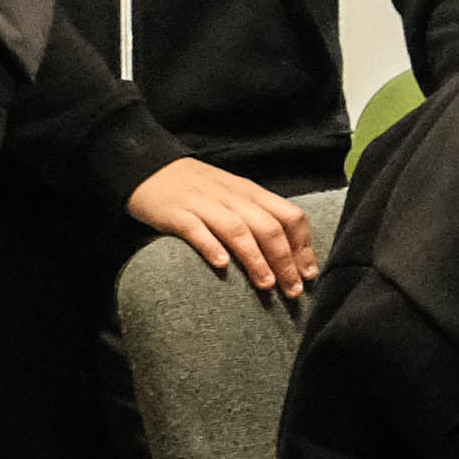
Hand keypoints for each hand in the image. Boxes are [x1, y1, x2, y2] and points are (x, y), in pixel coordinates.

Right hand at [129, 155, 318, 296]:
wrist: (149, 168)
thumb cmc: (199, 189)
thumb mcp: (234, 196)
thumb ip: (258, 218)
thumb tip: (289, 254)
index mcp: (251, 193)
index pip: (289, 215)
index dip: (303, 245)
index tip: (309, 274)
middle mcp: (232, 197)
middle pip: (268, 227)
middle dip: (285, 261)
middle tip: (292, 291)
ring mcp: (204, 204)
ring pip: (237, 230)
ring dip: (255, 259)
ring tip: (266, 285)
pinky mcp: (176, 212)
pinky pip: (196, 229)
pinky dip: (211, 246)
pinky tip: (222, 265)